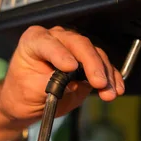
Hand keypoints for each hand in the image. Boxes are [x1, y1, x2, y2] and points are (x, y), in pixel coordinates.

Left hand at [0, 26, 124, 121]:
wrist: (28, 101)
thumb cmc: (23, 91)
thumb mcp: (29, 90)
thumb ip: (49, 84)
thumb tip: (71, 83)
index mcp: (35, 40)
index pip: (48, 43)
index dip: (60, 54)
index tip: (70, 68)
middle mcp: (56, 38)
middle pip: (78, 44)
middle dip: (91, 63)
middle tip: (98, 82)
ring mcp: (74, 49)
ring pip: (95, 54)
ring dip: (105, 74)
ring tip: (109, 92)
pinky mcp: (87, 62)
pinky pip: (103, 66)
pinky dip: (112, 78)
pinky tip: (116, 88)